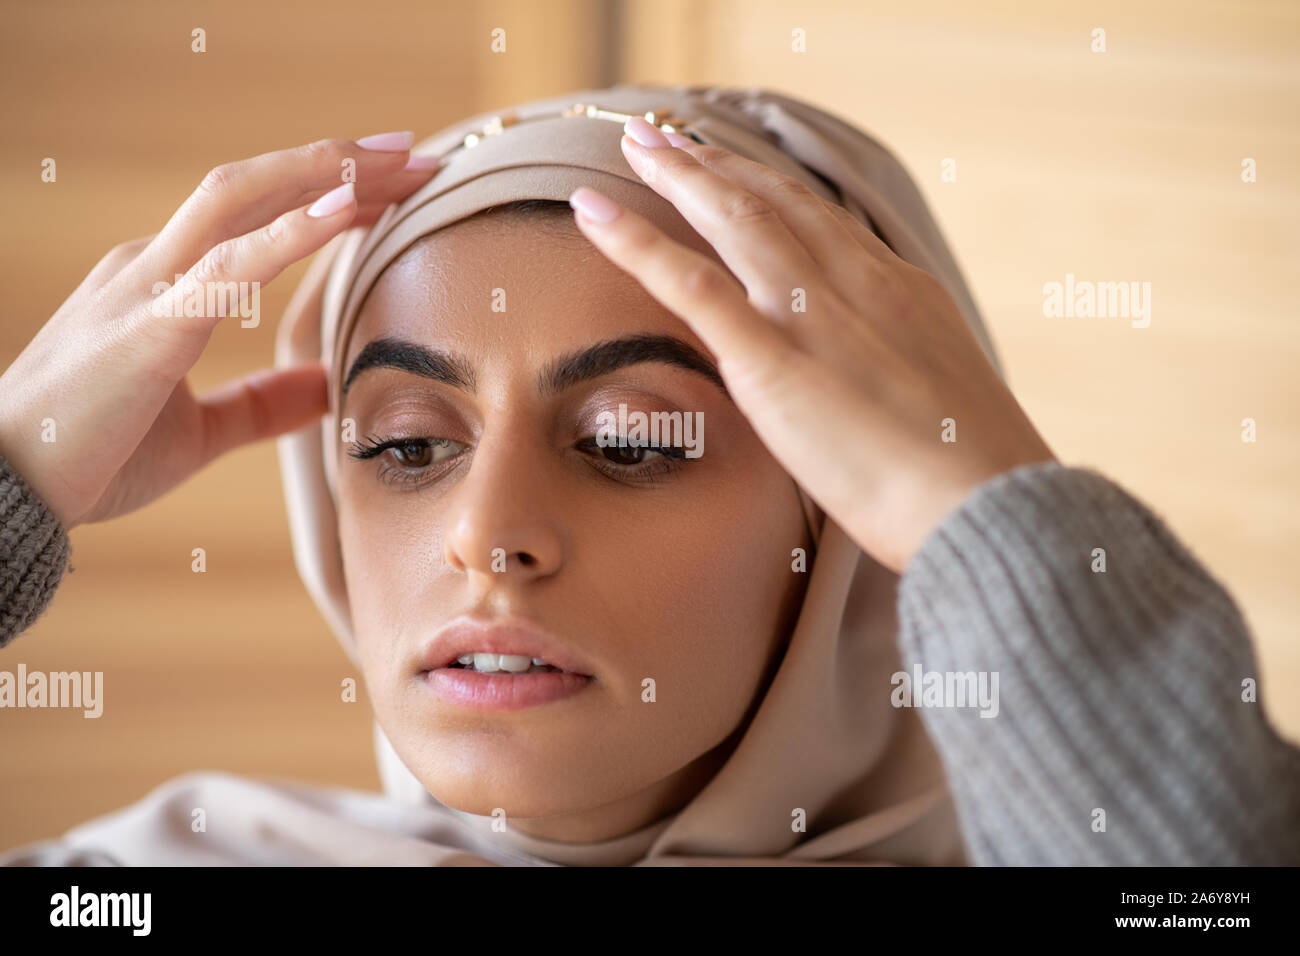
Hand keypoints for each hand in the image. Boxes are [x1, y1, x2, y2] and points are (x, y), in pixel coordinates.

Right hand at [0, 133, 437, 528]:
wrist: (7, 496)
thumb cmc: (93, 457)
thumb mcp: (202, 431)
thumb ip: (263, 403)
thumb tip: (327, 386)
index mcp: (166, 283)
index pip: (257, 213)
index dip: (326, 189)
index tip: (395, 181)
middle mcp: (155, 266)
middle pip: (257, 185)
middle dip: (340, 162)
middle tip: (419, 154)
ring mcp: (146, 288)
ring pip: (242, 201)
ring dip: (328, 177)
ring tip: (400, 166)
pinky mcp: (148, 329)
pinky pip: (229, 267)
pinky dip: (291, 235)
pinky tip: (346, 211)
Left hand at [567, 117, 1055, 573]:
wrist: (991, 506)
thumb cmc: (978, 478)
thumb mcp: (948, 402)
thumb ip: (903, 377)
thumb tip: (883, 391)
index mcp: (902, 290)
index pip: (825, 222)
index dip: (772, 191)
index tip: (737, 172)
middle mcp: (857, 282)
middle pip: (774, 203)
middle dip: (718, 165)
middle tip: (670, 136)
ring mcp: (812, 314)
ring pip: (733, 220)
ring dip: (680, 176)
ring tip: (637, 144)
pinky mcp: (771, 359)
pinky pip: (690, 283)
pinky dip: (635, 241)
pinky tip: (594, 210)